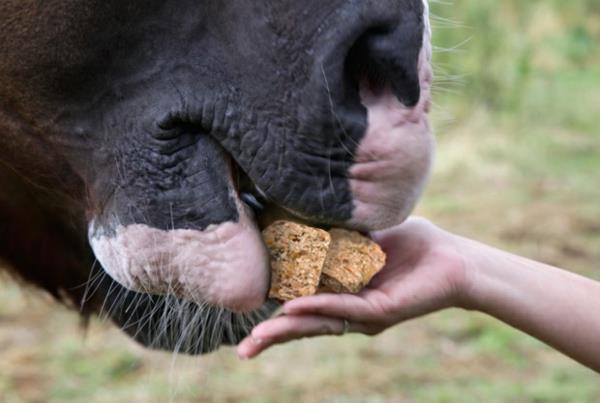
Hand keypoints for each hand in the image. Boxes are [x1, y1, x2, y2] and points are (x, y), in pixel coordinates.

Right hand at [237, 217, 471, 358]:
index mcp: (345, 293)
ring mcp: (365, 314)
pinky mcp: (381, 311)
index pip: (305, 306)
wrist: (454, 258)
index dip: (278, 311)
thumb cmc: (414, 245)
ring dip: (288, 330)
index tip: (249, 312)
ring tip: (257, 340)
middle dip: (275, 336)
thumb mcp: (368, 235)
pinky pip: (344, 309)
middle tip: (246, 349)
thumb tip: (308, 219)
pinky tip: (294, 309)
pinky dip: (318, 307)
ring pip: (320, 324)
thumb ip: (340, 235)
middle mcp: (352, 310)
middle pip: (307, 325)